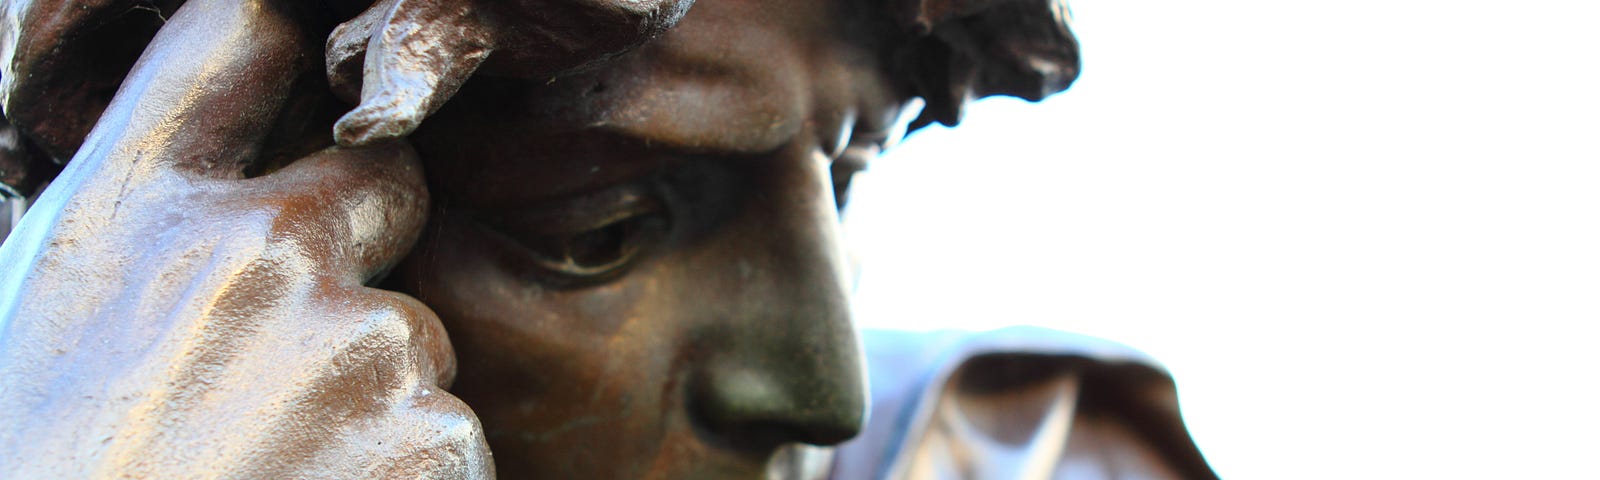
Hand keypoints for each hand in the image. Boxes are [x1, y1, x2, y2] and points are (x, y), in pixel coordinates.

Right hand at [0, 2, 490, 477]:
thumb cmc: (43, 471)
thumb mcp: (41, 326)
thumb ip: (142, 241)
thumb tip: (216, 195)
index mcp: (132, 212)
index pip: (234, 42)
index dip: (280, 49)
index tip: (302, 75)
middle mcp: (256, 252)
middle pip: (386, 179)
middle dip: (368, 236)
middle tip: (306, 335)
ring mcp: (357, 344)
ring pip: (414, 337)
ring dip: (372, 393)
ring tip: (276, 475)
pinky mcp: (433, 439)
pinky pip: (445, 434)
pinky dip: (404, 476)